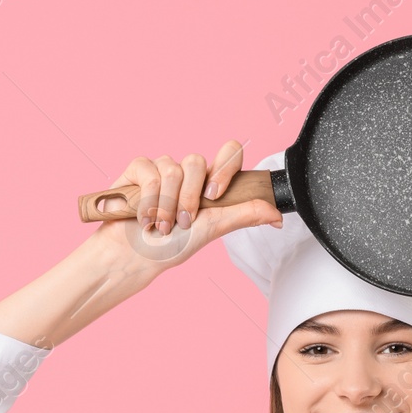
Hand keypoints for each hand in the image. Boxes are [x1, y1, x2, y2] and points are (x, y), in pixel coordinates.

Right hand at [93, 139, 281, 269]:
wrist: (134, 258)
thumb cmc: (171, 247)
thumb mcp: (212, 230)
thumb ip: (244, 215)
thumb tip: (277, 215)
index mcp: (208, 184)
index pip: (229, 153)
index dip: (225, 167)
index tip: (214, 195)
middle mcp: (186, 173)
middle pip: (197, 160)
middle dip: (189, 198)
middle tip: (182, 222)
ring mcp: (161, 168)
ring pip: (173, 169)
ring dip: (166, 206)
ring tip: (161, 225)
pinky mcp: (138, 169)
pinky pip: (149, 173)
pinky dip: (148, 202)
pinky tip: (143, 217)